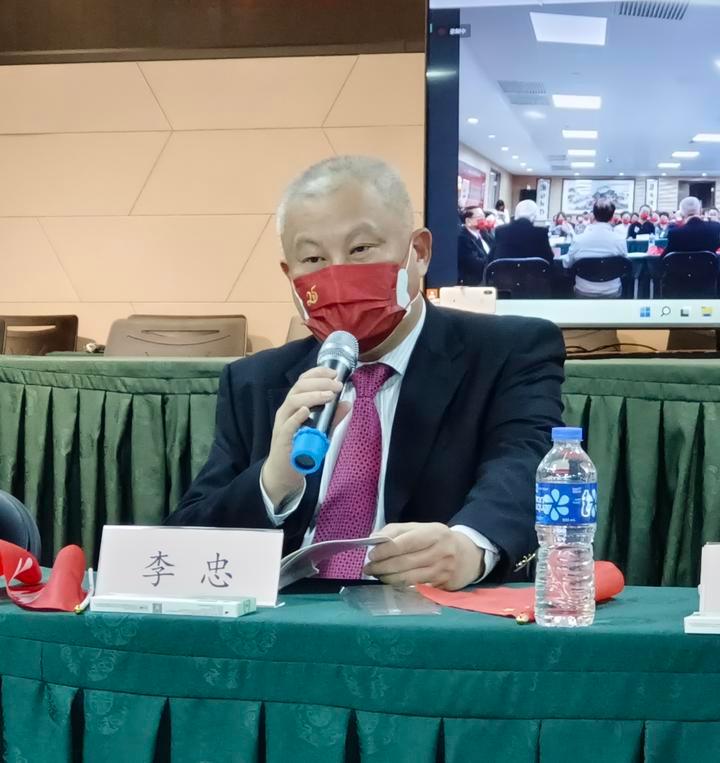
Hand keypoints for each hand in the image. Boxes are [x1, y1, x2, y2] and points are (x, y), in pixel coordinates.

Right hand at [261, 367, 343, 505]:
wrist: (284, 471)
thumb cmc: (300, 446)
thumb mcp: (320, 429)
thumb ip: (333, 417)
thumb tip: (348, 403)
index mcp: (295, 404)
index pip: (303, 381)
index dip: (318, 373)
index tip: (334, 372)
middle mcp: (287, 409)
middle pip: (299, 387)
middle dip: (320, 383)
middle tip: (337, 385)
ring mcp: (283, 423)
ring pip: (293, 401)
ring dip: (312, 396)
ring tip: (328, 396)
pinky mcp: (282, 438)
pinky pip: (288, 424)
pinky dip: (297, 416)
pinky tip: (306, 410)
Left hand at [364, 522, 484, 590]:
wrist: (468, 555)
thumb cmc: (437, 539)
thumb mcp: (421, 528)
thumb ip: (397, 531)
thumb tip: (374, 539)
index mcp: (434, 533)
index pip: (404, 543)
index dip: (385, 550)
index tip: (372, 554)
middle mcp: (440, 552)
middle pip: (405, 562)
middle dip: (382, 566)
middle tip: (368, 568)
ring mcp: (442, 570)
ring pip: (409, 577)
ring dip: (388, 578)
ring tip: (376, 575)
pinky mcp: (441, 585)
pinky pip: (415, 587)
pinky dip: (399, 585)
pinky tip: (389, 582)